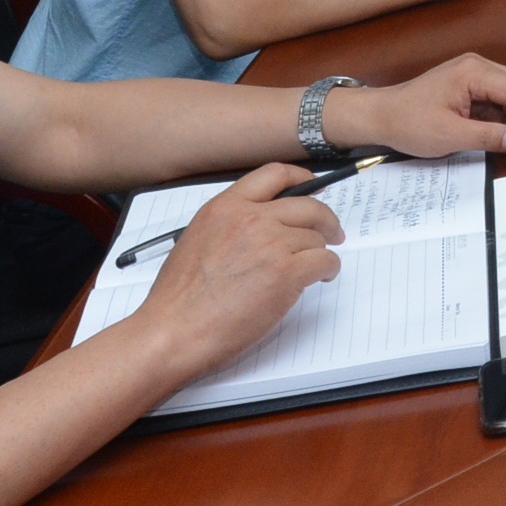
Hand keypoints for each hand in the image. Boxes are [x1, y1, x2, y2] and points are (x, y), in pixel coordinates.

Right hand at [132, 165, 344, 373]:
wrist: (173, 331)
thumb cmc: (179, 299)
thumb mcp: (198, 240)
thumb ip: (230, 224)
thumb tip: (264, 226)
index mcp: (224, 207)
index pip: (274, 175)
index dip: (301, 179)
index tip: (313, 187)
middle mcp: (250, 218)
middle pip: (308, 206)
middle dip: (325, 220)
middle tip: (331, 234)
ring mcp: (270, 243)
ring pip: (316, 238)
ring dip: (320, 253)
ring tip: (313, 270)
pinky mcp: (285, 272)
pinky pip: (324, 262)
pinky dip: (328, 270)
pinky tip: (320, 279)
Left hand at [334, 54, 505, 157]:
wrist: (380, 116)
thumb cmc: (410, 123)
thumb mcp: (450, 136)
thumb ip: (488, 137)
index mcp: (474, 72)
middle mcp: (477, 65)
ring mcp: (471, 71)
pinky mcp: (465, 81)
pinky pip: (494, 94)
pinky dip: (500, 112)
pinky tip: (492, 130)